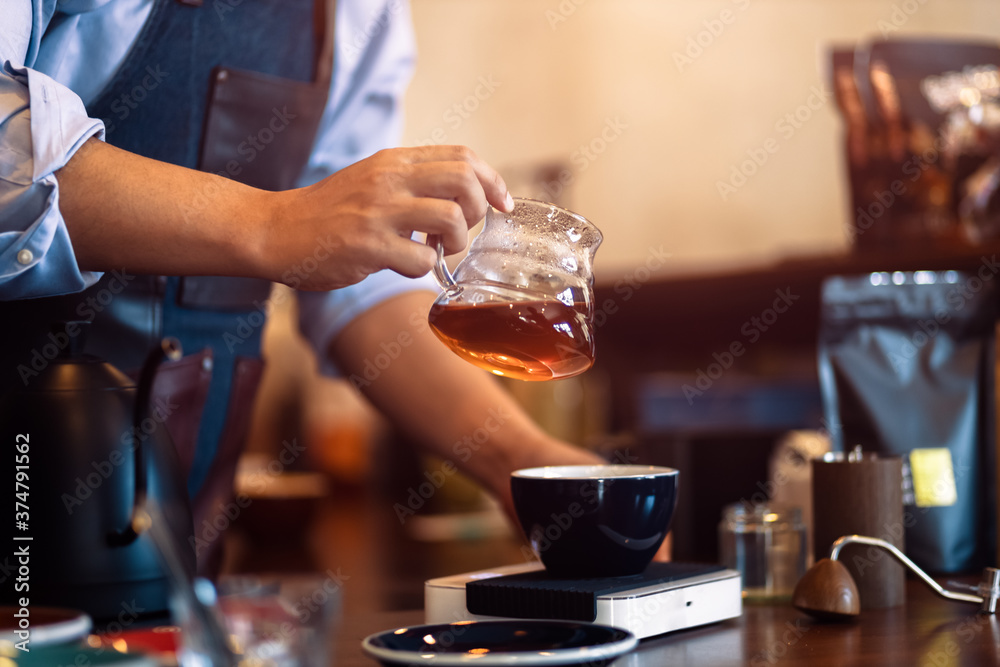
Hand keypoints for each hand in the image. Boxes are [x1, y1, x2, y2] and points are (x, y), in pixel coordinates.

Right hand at [267, 145, 513, 290]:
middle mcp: (389, 180)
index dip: (492, 181)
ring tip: (437, 249)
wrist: (276, 230)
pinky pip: (422, 260)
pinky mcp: (368, 247)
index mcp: (394, 161)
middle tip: (464, 228)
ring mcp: (379, 212)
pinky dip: (425, 269)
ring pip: (450, 218)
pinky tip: (406, 264)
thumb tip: (465, 196)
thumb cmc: (330, 212)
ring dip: (456, 242)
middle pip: (464, 180)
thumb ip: (413, 182)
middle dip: (478, 209)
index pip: (462, 156)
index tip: (501, 204)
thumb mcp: (372, 180)